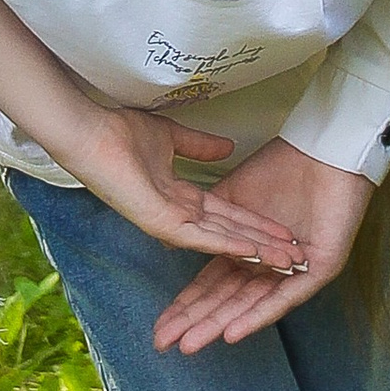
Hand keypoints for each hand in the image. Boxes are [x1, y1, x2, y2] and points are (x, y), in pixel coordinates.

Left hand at [60, 107, 315, 273]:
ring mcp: (167, 223)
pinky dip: (227, 244)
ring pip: (220, 241)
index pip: (228, 215)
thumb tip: (226, 146)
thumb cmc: (120, 133)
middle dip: (266, 245)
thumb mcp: (172, 137)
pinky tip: (251, 250)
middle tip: (299, 256)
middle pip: (230, 234)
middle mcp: (176, 217)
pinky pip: (198, 237)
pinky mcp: (158, 223)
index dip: (258, 223)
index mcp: (179, 200)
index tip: (288, 230)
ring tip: (286, 260)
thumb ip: (199, 146)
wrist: (89, 130)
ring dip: (254, 251)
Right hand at [148, 140, 374, 353]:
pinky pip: (284, 298)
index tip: (160, 325)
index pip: (212, 285)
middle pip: (226, 301)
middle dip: (194, 322)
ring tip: (190, 344)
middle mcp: (270, 268)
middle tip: (163, 343)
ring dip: (219, 325)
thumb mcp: (231, 197)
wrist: (320, 149)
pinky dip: (257, 315)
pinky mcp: (318, 270)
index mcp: (250, 252)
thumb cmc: (283, 167)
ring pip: (251, 305)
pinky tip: (232, 332)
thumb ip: (207, 224)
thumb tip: (173, 244)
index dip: (186, 305)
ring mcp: (294, 273)